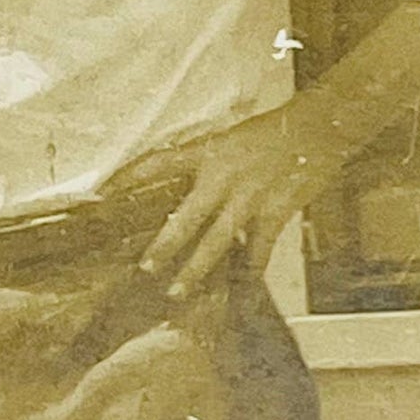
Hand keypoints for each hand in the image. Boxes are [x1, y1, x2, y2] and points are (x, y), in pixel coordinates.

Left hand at [135, 107, 338, 302]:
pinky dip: (249, 272)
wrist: (316, 128)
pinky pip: (259, 249)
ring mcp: (249, 197)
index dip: (129, 178)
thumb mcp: (227, 139)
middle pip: (186, 217)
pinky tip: (240, 292)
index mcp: (207, 152)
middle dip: (164, 245)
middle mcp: (223, 176)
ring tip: (177, 290)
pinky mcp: (276, 212)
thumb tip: (175, 184)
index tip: (103, 194)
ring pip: (217, 240)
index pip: (158, 163)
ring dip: (196, 268)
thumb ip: (203, 162)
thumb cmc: (271, 132)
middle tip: (144, 268)